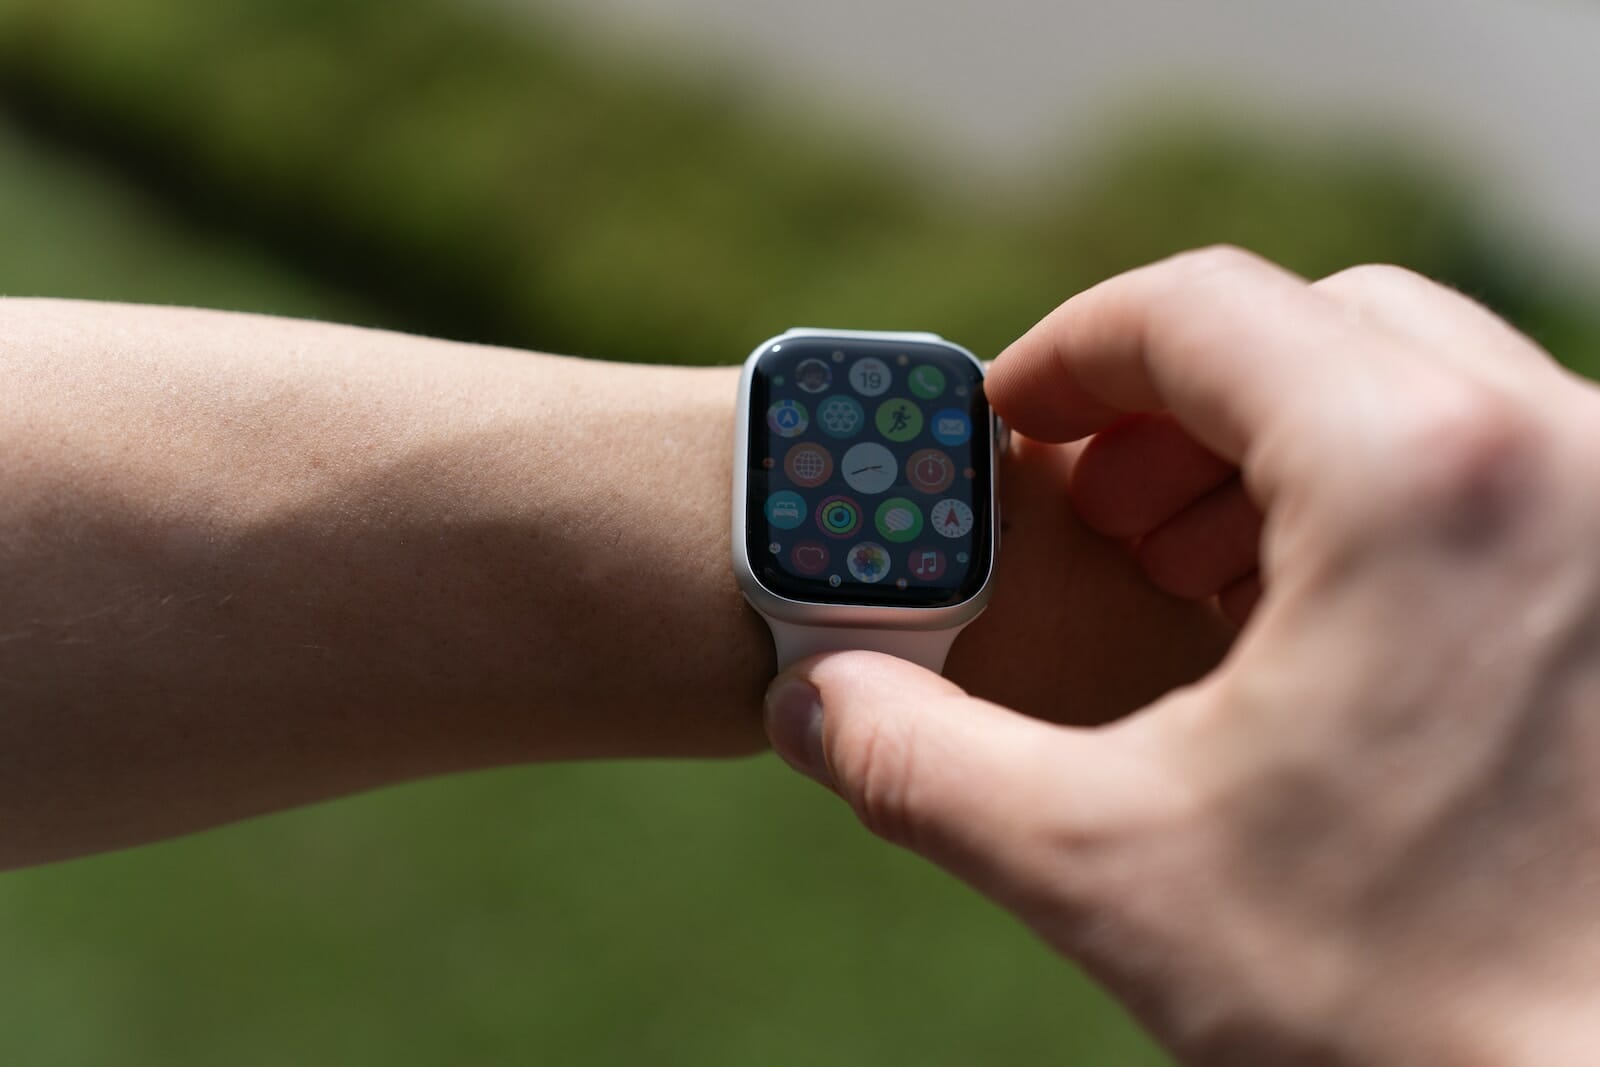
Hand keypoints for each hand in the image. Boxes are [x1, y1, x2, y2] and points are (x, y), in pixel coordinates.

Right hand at [764, 249, 1599, 1062]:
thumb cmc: (1412, 1009)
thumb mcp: (1112, 869)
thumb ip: (919, 763)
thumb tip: (808, 702)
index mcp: (1418, 477)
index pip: (1202, 308)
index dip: (1069, 353)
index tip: (1007, 431)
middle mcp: (1561, 452)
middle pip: (1313, 327)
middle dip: (1173, 408)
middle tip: (1097, 520)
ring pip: (1418, 384)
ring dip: (1279, 446)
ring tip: (1197, 580)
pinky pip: (1502, 462)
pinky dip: (1382, 496)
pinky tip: (1318, 629)